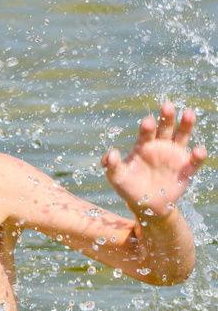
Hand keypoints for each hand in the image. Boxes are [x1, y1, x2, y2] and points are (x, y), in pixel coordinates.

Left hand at [101, 102, 206, 218]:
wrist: (146, 205)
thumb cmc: (129, 187)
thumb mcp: (116, 177)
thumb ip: (111, 165)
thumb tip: (111, 154)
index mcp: (143, 145)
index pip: (146, 133)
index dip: (147, 127)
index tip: (148, 121)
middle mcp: (160, 146)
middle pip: (165, 128)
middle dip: (166, 117)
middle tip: (167, 105)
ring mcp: (174, 156)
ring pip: (182, 137)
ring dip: (186, 125)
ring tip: (188, 113)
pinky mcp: (186, 169)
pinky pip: (194, 160)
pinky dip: (198, 155)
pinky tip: (198, 151)